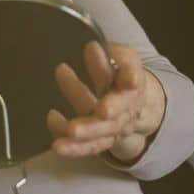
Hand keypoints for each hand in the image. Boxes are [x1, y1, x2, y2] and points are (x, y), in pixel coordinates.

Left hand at [48, 42, 165, 163]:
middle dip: (111, 109)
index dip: (131, 77)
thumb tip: (92, 47)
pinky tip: (54, 125)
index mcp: (132, 85)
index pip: (131, 79)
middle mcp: (125, 110)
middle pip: (116, 113)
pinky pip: (88, 147)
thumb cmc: (123, 76)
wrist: (139, 106)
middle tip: (101, 110)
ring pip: (101, 133)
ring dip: (87, 132)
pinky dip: (73, 144)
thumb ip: (111, 55)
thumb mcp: (123, 60)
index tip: (130, 77)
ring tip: (70, 129)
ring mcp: (113, 129)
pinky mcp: (101, 141)